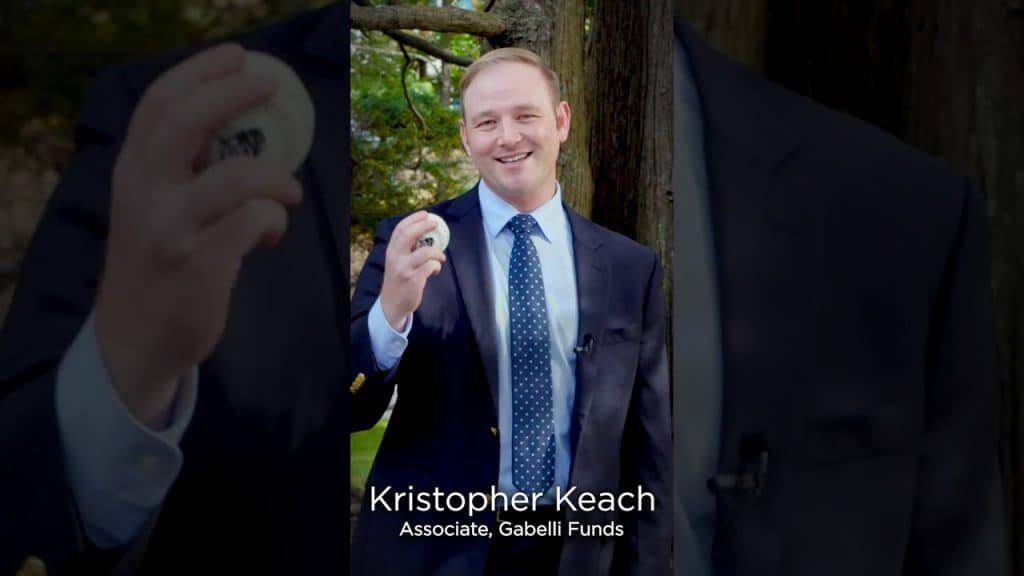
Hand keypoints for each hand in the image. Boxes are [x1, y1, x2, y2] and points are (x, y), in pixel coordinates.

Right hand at [94, 43, 301, 428]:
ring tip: (288, 193)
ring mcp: (171, 227)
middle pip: (185, 122)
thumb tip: (239, 124)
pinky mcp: (200, 261)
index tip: (236, 56)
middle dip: (230, 93)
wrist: (135, 337)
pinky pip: (255, 221)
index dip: (198, 72)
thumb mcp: (151, 207)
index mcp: (131, 172)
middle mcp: (143, 192)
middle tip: (269, 84)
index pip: (158, 104)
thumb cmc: (157, 262)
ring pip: (237, 176)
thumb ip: (179, 168)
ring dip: (277, 179)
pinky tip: (268, 235)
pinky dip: (274, 221)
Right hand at [378, 211, 446, 330]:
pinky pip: (430, 267)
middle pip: (408, 235)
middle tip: (435, 223)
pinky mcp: (413, 281)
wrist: (392, 304)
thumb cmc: (399, 280)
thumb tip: (425, 234)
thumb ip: (406, 249)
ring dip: (437, 252)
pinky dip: (436, 266)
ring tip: (441, 257)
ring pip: (424, 253)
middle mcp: (395, 258)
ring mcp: (404, 269)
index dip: (413, 219)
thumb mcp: (396, 262)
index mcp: (391, 251)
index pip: (400, 229)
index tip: (425, 214)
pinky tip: (435, 270)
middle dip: (423, 226)